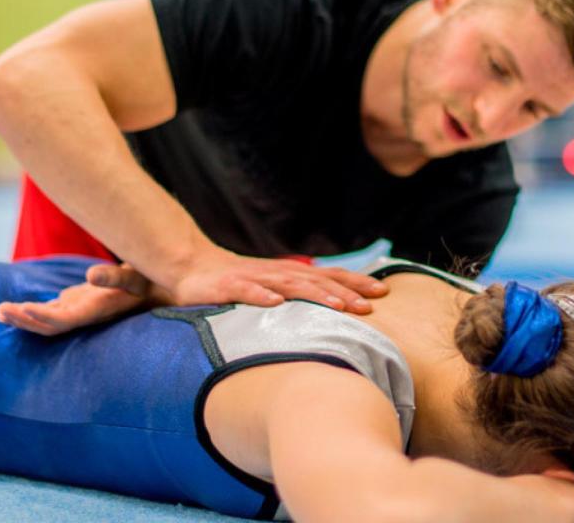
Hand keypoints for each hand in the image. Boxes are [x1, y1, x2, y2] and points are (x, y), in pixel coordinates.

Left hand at [0, 263, 166, 334]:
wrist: (162, 289)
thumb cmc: (152, 282)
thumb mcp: (138, 275)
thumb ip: (117, 276)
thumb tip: (91, 273)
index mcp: (98, 311)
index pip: (65, 320)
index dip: (42, 317)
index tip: (22, 308)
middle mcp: (87, 315)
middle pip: (49, 325)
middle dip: (24, 319)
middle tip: (1, 310)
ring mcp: (82, 310)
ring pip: (47, 319)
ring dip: (23, 317)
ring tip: (0, 312)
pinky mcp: (80, 303)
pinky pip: (52, 311)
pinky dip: (32, 310)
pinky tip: (14, 309)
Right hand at [166, 249, 387, 312]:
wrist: (191, 266)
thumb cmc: (235, 281)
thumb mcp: (271, 287)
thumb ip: (298, 294)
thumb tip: (334, 307)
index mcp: (288, 274)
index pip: (328, 276)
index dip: (354, 282)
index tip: (383, 290)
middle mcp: (276, 274)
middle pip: (316, 280)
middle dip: (344, 291)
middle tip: (371, 305)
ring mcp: (253, 279)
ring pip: (288, 286)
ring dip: (314, 295)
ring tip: (337, 305)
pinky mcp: (227, 287)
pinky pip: (246, 291)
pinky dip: (261, 296)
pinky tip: (275, 304)